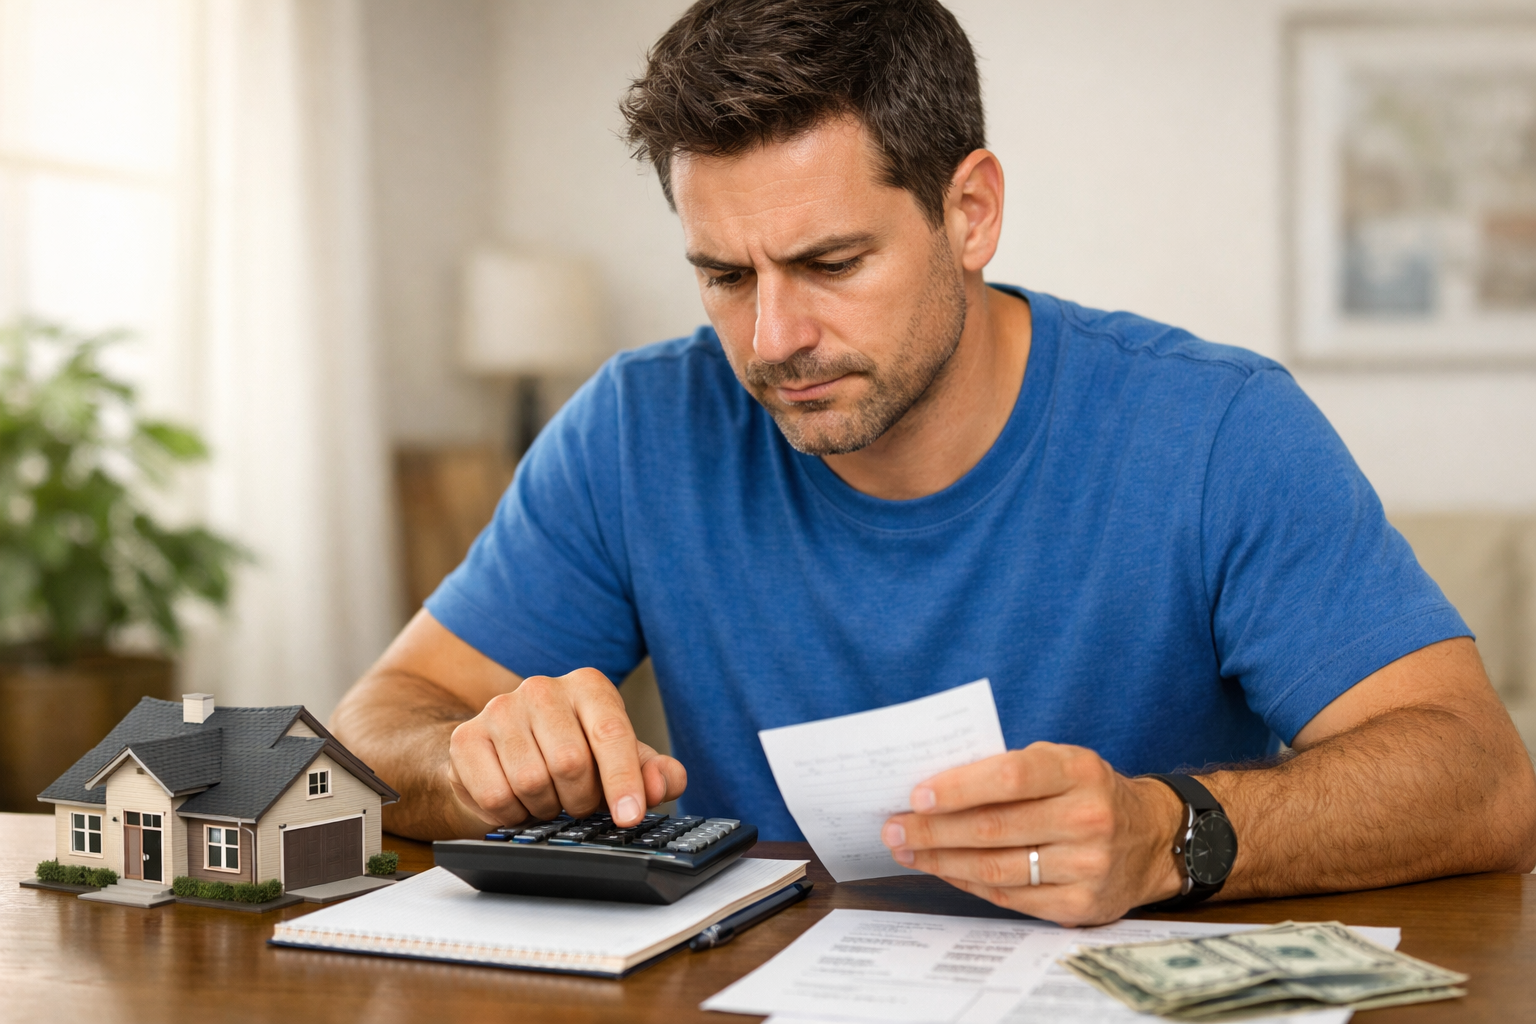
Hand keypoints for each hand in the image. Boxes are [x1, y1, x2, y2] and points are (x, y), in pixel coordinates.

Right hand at [444, 667, 686, 829]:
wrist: (503, 754)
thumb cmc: (573, 755)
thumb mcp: (620, 763)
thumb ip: (653, 773)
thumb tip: (664, 783)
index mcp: (588, 686)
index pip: (611, 733)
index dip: (623, 781)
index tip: (629, 817)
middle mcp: (543, 688)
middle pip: (570, 763)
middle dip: (581, 799)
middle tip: (578, 803)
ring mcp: (499, 709)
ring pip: (531, 782)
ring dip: (546, 808)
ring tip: (548, 798)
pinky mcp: (465, 738)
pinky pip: (495, 796)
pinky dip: (512, 814)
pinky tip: (518, 801)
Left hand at [881, 741, 1185, 925]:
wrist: (1151, 838)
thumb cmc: (1087, 792)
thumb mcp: (1061, 762)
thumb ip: (1008, 769)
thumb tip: (933, 788)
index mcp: (1078, 771)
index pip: (1009, 777)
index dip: (958, 787)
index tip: (916, 795)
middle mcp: (1086, 819)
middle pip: (993, 828)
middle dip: (932, 830)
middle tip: (893, 828)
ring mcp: (1086, 867)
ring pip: (995, 867)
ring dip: (941, 860)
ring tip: (908, 851)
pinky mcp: (1080, 905)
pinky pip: (1009, 897)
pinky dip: (968, 883)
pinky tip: (945, 870)